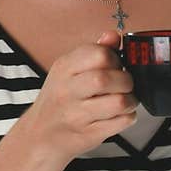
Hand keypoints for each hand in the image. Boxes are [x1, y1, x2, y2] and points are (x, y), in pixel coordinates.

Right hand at [25, 29, 137, 163]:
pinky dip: (128, 117)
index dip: (115, 58)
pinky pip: (121, 122)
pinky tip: (119, 115)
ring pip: (118, 102)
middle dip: (125, 80)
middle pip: (106, 79)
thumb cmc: (59, 99)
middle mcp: (68, 90)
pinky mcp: (88, 134)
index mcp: (64, 68)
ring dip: (130, 100)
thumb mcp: (68, 71)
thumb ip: (93, 52)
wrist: (39, 135)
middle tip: (124, 85)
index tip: (116, 65)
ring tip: (125, 101)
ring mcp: (77, 115)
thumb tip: (113, 35)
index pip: (99, 54)